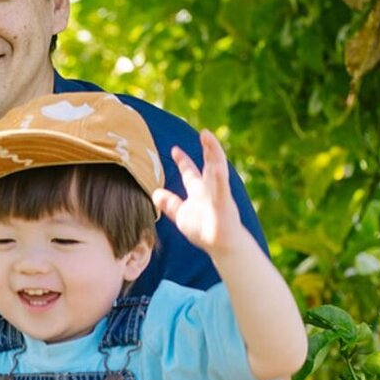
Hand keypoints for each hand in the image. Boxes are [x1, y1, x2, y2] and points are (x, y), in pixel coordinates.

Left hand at [153, 131, 246, 256]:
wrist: (222, 246)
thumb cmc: (205, 232)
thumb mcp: (182, 216)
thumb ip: (170, 204)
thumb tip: (155, 193)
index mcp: (200, 192)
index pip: (191, 172)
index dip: (184, 161)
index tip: (175, 149)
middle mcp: (211, 189)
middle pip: (209, 164)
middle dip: (207, 148)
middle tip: (203, 133)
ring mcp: (219, 194)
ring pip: (218, 169)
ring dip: (214, 153)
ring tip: (208, 137)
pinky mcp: (225, 204)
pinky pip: (222, 189)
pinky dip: (219, 177)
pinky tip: (217, 166)